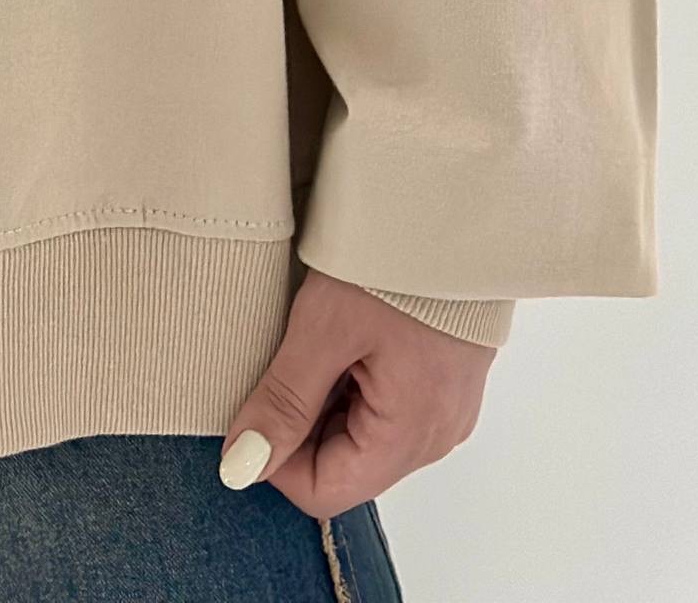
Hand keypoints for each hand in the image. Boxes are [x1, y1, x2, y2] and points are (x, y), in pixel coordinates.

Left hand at [218, 269, 495, 513]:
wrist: (455, 206)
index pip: (325, 491)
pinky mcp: (445, 381)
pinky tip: (341, 335)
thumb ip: (284, 401)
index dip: (273, 459)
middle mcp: (436, 435)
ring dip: (325, 401)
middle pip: (346, 465)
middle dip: (300, 426)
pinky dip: (352, 383)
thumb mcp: (324, 327)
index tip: (249, 406)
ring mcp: (445, 408)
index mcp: (411, 434)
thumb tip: (242, 466)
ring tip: (313, 339)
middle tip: (282, 358)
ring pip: (363, 435)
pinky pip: (387, 406)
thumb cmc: (394, 263)